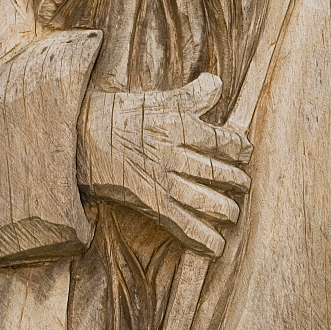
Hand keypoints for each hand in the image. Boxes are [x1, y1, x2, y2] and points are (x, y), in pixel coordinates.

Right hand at [77, 73, 251, 256]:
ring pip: (204, 199)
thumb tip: (217, 83)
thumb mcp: (159, 99)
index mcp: (178, 126)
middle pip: (216, 171)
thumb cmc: (123, 114)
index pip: (220, 140)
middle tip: (244, 184)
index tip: (245, 151)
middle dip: (236, 181)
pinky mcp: (150, 201)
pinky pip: (181, 223)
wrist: (85, 135)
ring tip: (232, 213)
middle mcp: (174, 154)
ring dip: (223, 210)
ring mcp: (162, 180)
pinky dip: (200, 237)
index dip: (238, 148)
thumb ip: (192, 95)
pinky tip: (215, 246)